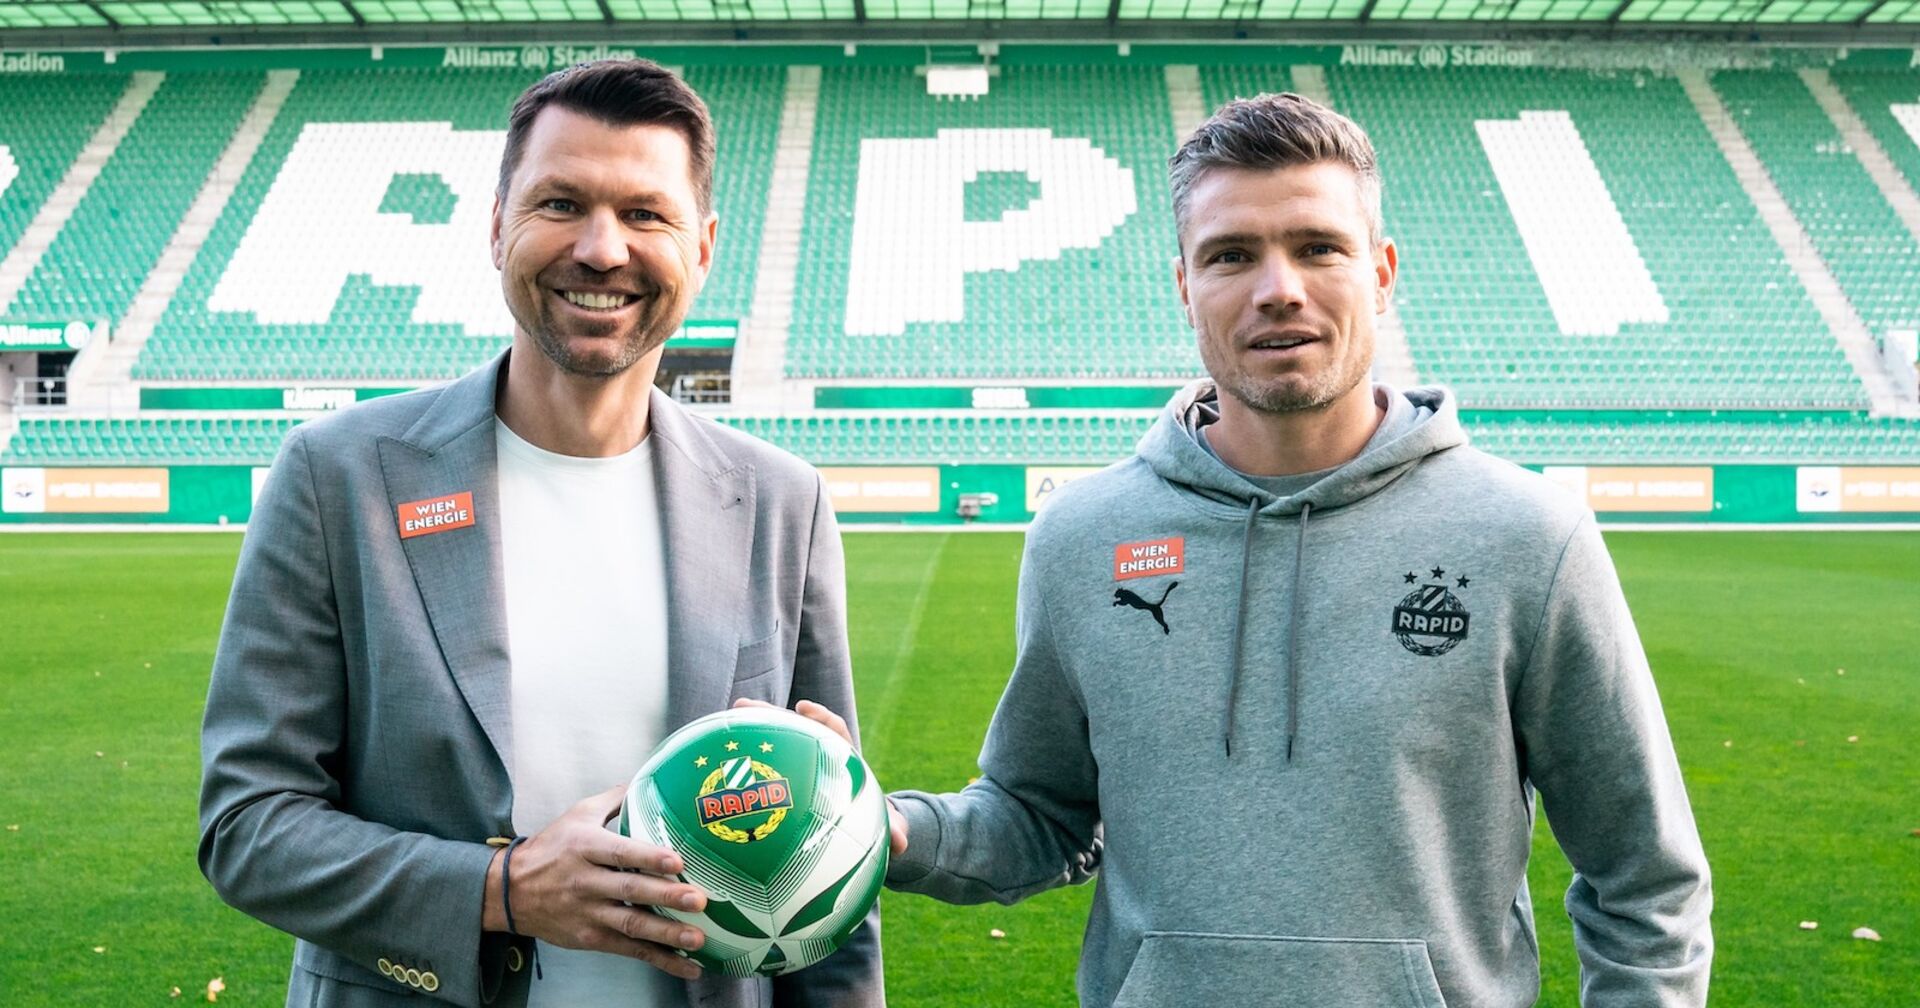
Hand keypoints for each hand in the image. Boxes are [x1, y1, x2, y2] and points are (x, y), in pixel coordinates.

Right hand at [484, 784, 706, 978]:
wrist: (508, 891)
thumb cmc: (551, 848)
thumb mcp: (577, 815)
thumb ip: (615, 800)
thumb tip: (651, 781)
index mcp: (585, 847)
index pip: (619, 852)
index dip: (648, 857)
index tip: (676, 861)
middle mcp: (586, 881)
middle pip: (630, 890)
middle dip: (666, 896)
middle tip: (698, 900)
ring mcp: (588, 913)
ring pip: (631, 924)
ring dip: (666, 933)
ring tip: (698, 937)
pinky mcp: (590, 938)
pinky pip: (629, 949)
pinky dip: (659, 959)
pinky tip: (688, 966)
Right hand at [733, 698, 908, 855]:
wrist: (859, 833)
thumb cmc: (871, 826)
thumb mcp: (884, 829)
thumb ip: (892, 833)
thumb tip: (902, 843)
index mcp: (842, 764)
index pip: (834, 734)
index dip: (821, 720)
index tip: (804, 709)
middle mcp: (816, 761)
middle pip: (792, 731)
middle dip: (769, 716)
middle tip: (744, 706)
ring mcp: (794, 771)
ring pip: (770, 749)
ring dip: (746, 735)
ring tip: (718, 726)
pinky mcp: (779, 786)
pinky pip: (757, 777)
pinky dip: (739, 774)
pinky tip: (710, 774)